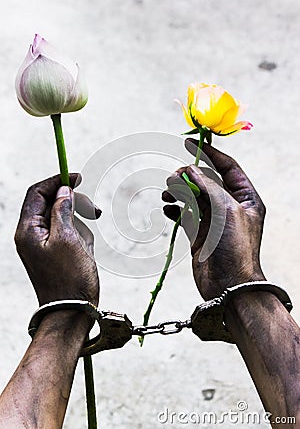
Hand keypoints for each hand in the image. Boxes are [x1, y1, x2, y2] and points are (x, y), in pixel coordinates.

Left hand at [14, 174, 100, 306]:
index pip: (37, 193)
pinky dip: (80, 235)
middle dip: (74, 204)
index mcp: (28, 230)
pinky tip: (86, 250)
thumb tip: (63, 190)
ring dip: (80, 222)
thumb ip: (62, 209)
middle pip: (52, 203)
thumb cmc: (70, 278)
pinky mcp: (55, 253)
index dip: (57, 181)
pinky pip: (69, 233)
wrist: (72, 312)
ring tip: (88, 241)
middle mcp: (31, 235)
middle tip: (95, 211)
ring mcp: (43, 245)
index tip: (78, 177)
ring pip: (63, 218)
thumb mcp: (68, 238)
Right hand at [162, 139, 265, 299]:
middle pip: (207, 180)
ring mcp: (214, 220)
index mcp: (245, 197)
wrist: (229, 285)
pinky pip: (185, 213)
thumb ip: (207, 185)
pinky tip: (167, 208)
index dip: (209, 153)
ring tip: (167, 194)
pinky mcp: (199, 233)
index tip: (189, 143)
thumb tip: (188, 170)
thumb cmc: (235, 247)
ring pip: (193, 196)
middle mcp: (230, 206)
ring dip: (179, 191)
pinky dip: (175, 208)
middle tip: (173, 178)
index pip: (227, 167)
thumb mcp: (225, 209)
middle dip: (188, 176)